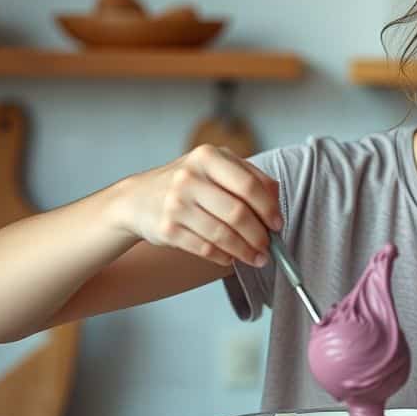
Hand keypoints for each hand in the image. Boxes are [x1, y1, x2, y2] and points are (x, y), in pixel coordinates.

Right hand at [118, 144, 281, 267]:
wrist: (138, 198)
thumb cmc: (187, 182)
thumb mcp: (214, 167)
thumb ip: (247, 176)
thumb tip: (276, 201)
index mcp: (208, 157)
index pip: (249, 186)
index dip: (268, 209)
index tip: (278, 224)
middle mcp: (190, 177)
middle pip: (238, 213)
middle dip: (259, 235)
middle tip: (268, 247)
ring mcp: (177, 204)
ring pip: (223, 235)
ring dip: (245, 251)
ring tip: (256, 258)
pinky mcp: (168, 229)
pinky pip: (205, 249)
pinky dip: (224, 257)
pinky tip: (231, 258)